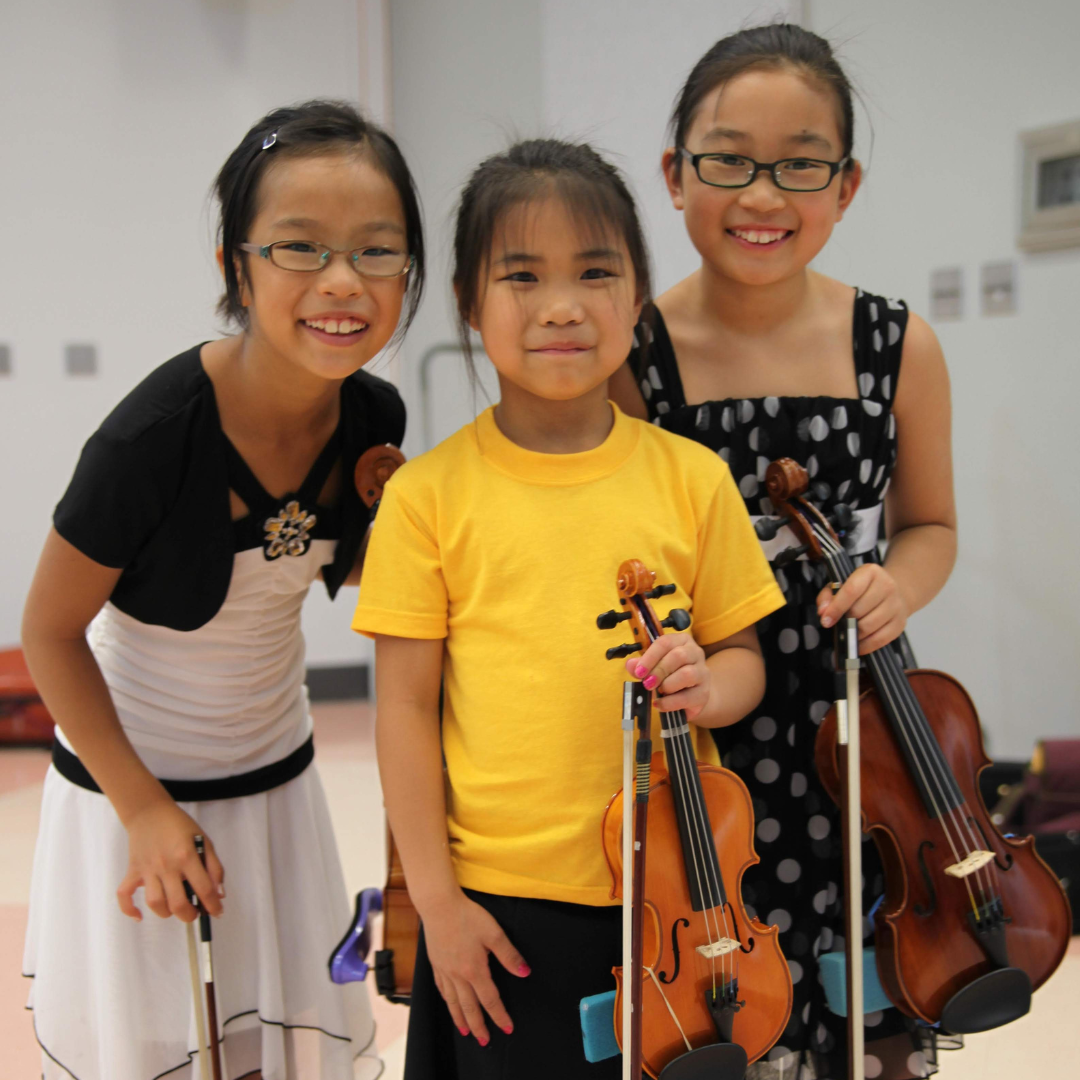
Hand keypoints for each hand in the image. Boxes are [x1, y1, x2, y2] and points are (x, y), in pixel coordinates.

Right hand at [117, 799, 224, 922]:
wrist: (150, 812)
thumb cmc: (179, 826)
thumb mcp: (204, 840)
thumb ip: (214, 867)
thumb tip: (219, 893)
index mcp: (187, 856)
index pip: (204, 888)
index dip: (213, 905)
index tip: (217, 912)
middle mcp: (166, 865)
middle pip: (178, 903)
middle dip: (190, 915)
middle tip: (195, 913)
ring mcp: (147, 869)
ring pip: (154, 902)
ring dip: (166, 912)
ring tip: (175, 908)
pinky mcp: (132, 871)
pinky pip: (124, 895)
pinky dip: (129, 910)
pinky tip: (139, 916)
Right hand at [421, 891, 529, 1044]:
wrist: (439, 904)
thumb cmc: (467, 916)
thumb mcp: (493, 932)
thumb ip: (508, 954)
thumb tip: (524, 973)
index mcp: (474, 969)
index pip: (490, 1000)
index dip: (499, 1015)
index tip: (507, 1028)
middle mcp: (458, 975)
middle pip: (469, 1007)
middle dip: (479, 1026)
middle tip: (485, 1041)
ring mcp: (444, 970)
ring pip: (453, 1002)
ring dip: (460, 1019)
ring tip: (466, 1032)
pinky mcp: (435, 962)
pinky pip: (441, 988)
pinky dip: (446, 1000)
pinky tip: (448, 1003)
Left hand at [624, 631, 710, 717]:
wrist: (691, 695)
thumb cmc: (670, 675)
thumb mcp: (654, 667)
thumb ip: (642, 665)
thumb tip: (631, 665)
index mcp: (681, 641)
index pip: (665, 642)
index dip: (650, 657)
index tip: (638, 671)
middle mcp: (695, 653)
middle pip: (678, 656)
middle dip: (659, 670)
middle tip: (647, 683)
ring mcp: (702, 673)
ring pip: (687, 674)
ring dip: (668, 685)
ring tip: (658, 692)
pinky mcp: (704, 693)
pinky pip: (688, 697)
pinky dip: (670, 702)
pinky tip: (659, 704)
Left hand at [816, 563, 908, 653]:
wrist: (892, 593)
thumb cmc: (861, 590)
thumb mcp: (841, 585)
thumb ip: (827, 596)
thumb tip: (823, 612)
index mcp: (870, 572)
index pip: (851, 590)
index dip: (836, 608)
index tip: (826, 621)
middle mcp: (887, 586)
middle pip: (859, 611)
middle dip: (844, 621)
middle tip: (838, 626)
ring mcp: (896, 605)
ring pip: (869, 626)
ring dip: (854, 634)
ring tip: (846, 634)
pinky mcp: (900, 623)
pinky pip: (880, 639)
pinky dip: (865, 645)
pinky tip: (857, 643)